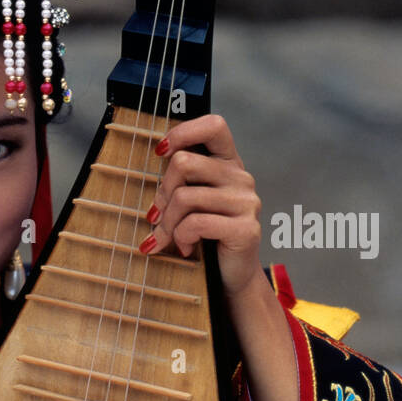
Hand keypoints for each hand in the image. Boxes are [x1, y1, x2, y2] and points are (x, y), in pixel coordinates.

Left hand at [138, 113, 261, 298]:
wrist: (232, 275)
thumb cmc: (206, 233)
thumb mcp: (192, 199)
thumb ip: (180, 178)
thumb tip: (155, 155)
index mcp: (228, 162)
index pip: (213, 126)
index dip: (182, 132)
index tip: (160, 151)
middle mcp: (241, 177)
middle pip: (184, 163)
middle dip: (162, 192)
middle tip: (157, 216)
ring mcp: (246, 202)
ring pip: (184, 197)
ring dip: (167, 222)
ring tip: (167, 237)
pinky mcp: (245, 228)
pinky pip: (196, 223)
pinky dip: (181, 237)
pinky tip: (186, 247)